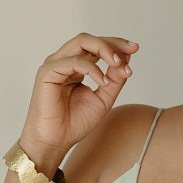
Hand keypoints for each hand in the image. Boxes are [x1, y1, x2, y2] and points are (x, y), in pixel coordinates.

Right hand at [19, 32, 138, 169]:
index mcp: (76, 67)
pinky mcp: (47, 72)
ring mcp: (55, 65)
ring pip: (81, 42)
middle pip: (89, 40)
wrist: (54, 142)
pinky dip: (92, 68)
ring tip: (119, 64)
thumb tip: (126, 61)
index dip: (116, 44)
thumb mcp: (103, 100)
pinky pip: (73, 61)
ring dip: (104, 49)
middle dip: (112, 42)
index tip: (134, 49)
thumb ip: (114, 81)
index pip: (96, 47)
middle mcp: (64, 62)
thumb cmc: (74, 123)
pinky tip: (102, 81)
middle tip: (130, 51)